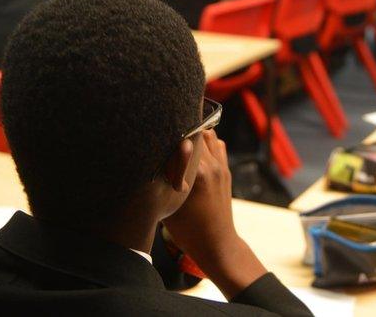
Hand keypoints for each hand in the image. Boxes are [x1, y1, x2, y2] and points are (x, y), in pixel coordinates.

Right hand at [162, 130, 266, 298]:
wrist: (216, 244)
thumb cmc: (188, 230)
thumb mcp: (168, 205)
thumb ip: (161, 179)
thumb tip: (149, 158)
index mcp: (198, 173)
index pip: (183, 137)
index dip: (168, 132)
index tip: (156, 132)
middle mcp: (212, 166)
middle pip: (196, 132)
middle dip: (180, 131)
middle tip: (165, 135)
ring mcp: (222, 167)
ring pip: (209, 134)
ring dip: (195, 135)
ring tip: (180, 143)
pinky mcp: (226, 171)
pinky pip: (218, 145)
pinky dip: (206, 143)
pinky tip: (194, 152)